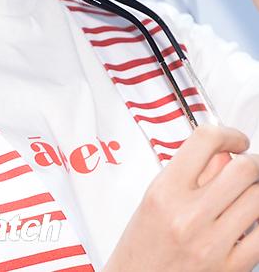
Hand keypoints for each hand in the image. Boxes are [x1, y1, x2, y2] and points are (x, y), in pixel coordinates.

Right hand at [103, 124, 258, 271]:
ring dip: (257, 190)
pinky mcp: (231, 268)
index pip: (205, 141)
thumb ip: (190, 173)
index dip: (228, 133)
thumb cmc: (142, 248)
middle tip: (249, 164)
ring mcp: (213, 244)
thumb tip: (222, 153)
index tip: (235, 139)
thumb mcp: (155, 200)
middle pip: (243, 169)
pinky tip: (248, 220)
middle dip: (252, 161)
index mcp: (165, 192)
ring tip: (247, 193)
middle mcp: (189, 216)